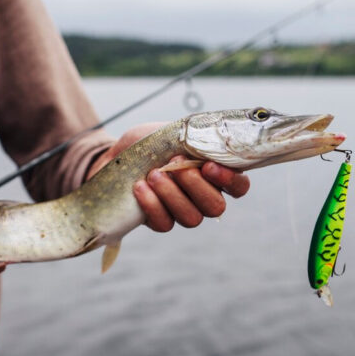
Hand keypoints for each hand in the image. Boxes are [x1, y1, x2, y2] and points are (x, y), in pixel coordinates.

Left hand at [86, 122, 249, 231]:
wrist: (115, 157)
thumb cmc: (149, 143)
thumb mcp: (173, 132)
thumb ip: (196, 137)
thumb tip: (210, 137)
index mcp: (214, 175)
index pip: (239, 187)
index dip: (230, 181)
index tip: (207, 166)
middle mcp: (202, 198)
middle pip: (215, 207)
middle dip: (196, 186)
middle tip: (175, 165)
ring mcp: (181, 212)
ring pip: (191, 218)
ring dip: (172, 195)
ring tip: (154, 174)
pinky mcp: (159, 221)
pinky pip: (164, 223)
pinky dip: (152, 204)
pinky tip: (140, 187)